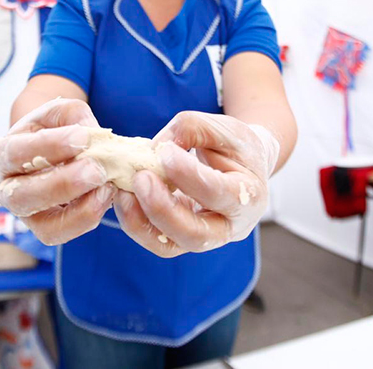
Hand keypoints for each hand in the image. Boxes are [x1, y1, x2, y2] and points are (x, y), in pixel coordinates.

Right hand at [0, 98, 115, 244]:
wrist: (56, 153)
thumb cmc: (53, 130)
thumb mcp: (59, 113)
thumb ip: (72, 115)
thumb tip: (90, 134)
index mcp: (1, 155)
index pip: (15, 153)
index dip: (48, 146)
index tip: (82, 138)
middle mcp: (6, 190)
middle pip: (23, 196)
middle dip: (63, 184)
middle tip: (96, 170)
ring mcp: (25, 215)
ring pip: (43, 225)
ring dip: (79, 209)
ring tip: (106, 187)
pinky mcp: (46, 229)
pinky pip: (63, 234)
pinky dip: (86, 218)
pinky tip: (105, 197)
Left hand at [114, 111, 279, 257]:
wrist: (240, 165)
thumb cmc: (233, 145)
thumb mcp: (221, 126)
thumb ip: (191, 128)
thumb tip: (156, 149)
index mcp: (249, 196)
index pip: (218, 193)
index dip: (188, 175)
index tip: (164, 152)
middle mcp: (230, 227)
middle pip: (195, 235)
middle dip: (161, 209)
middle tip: (140, 178)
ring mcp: (204, 238)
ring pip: (169, 246)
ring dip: (140, 221)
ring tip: (123, 191)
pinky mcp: (180, 238)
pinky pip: (155, 241)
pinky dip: (135, 221)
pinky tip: (124, 196)